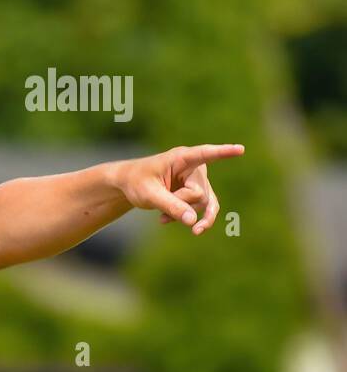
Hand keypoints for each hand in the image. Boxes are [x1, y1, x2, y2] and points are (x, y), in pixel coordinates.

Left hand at [116, 144, 244, 234]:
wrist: (132, 186)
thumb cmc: (138, 183)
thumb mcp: (149, 195)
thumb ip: (171, 206)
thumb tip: (193, 221)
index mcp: (182, 157)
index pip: (206, 154)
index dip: (223, 153)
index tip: (240, 150)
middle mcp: (195, 167)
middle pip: (200, 193)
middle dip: (180, 204)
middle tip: (160, 203)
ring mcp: (199, 180)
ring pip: (203, 203)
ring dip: (182, 214)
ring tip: (161, 219)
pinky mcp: (198, 193)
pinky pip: (202, 210)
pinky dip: (188, 219)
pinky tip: (164, 221)